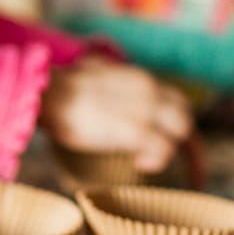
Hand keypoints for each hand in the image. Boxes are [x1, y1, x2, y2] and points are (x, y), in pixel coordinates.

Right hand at [39, 56, 192, 171]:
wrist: (49, 94)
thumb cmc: (61, 87)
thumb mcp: (92, 70)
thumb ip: (105, 73)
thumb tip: (95, 70)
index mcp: (139, 78)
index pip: (174, 98)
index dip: (173, 120)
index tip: (168, 137)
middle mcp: (149, 90)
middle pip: (184, 113)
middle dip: (179, 136)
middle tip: (162, 154)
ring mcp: (145, 110)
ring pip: (182, 130)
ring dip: (169, 148)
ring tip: (144, 158)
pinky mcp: (136, 130)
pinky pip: (164, 149)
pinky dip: (157, 160)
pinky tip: (139, 164)